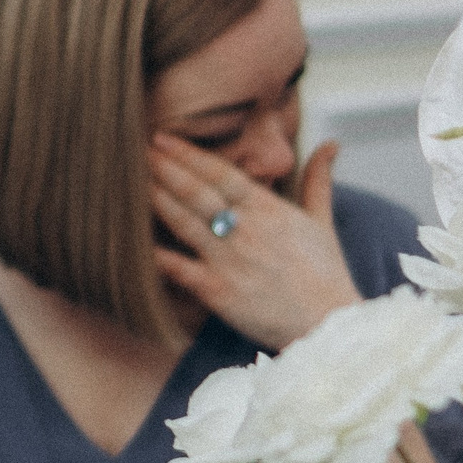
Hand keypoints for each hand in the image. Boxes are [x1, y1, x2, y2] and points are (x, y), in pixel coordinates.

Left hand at [151, 134, 362, 351]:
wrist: (329, 324)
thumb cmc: (325, 275)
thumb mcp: (323, 221)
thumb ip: (318, 180)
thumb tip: (331, 145)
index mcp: (269, 209)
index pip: (221, 173)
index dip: (189, 154)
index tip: (163, 138)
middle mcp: (246, 230)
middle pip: (197, 191)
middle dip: (165, 168)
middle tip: (136, 149)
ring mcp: (229, 260)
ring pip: (184, 222)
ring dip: (156, 199)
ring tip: (131, 180)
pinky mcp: (218, 292)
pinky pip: (178, 269)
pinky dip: (155, 255)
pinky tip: (132, 240)